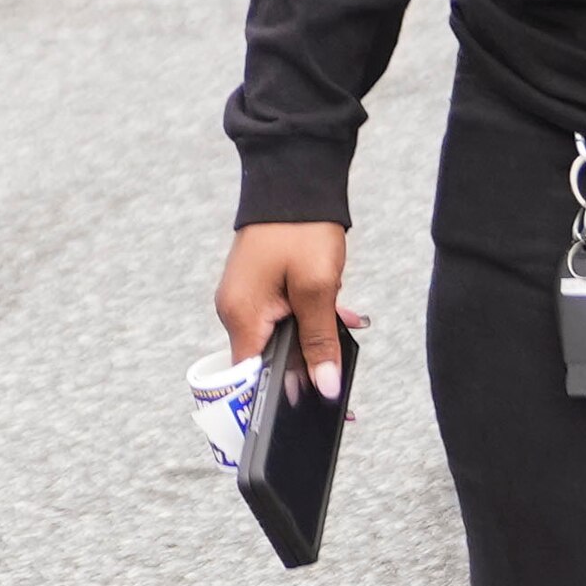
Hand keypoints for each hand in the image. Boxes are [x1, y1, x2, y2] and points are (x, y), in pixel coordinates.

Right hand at [216, 221, 355, 400]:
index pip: (252, 378)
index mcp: (241, 315)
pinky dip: (311, 318)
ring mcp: (247, 298)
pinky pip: (284, 316)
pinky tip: (340, 311)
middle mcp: (236, 310)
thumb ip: (320, 342)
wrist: (295, 176)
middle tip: (344, 376)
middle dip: (308, 366)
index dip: (280, 398)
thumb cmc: (301, 228)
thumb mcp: (317, 289)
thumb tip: (326, 387)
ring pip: (282, 338)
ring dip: (315, 337)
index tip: (312, 410)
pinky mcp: (260, 287)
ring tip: (349, 328)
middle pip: (270, 360)